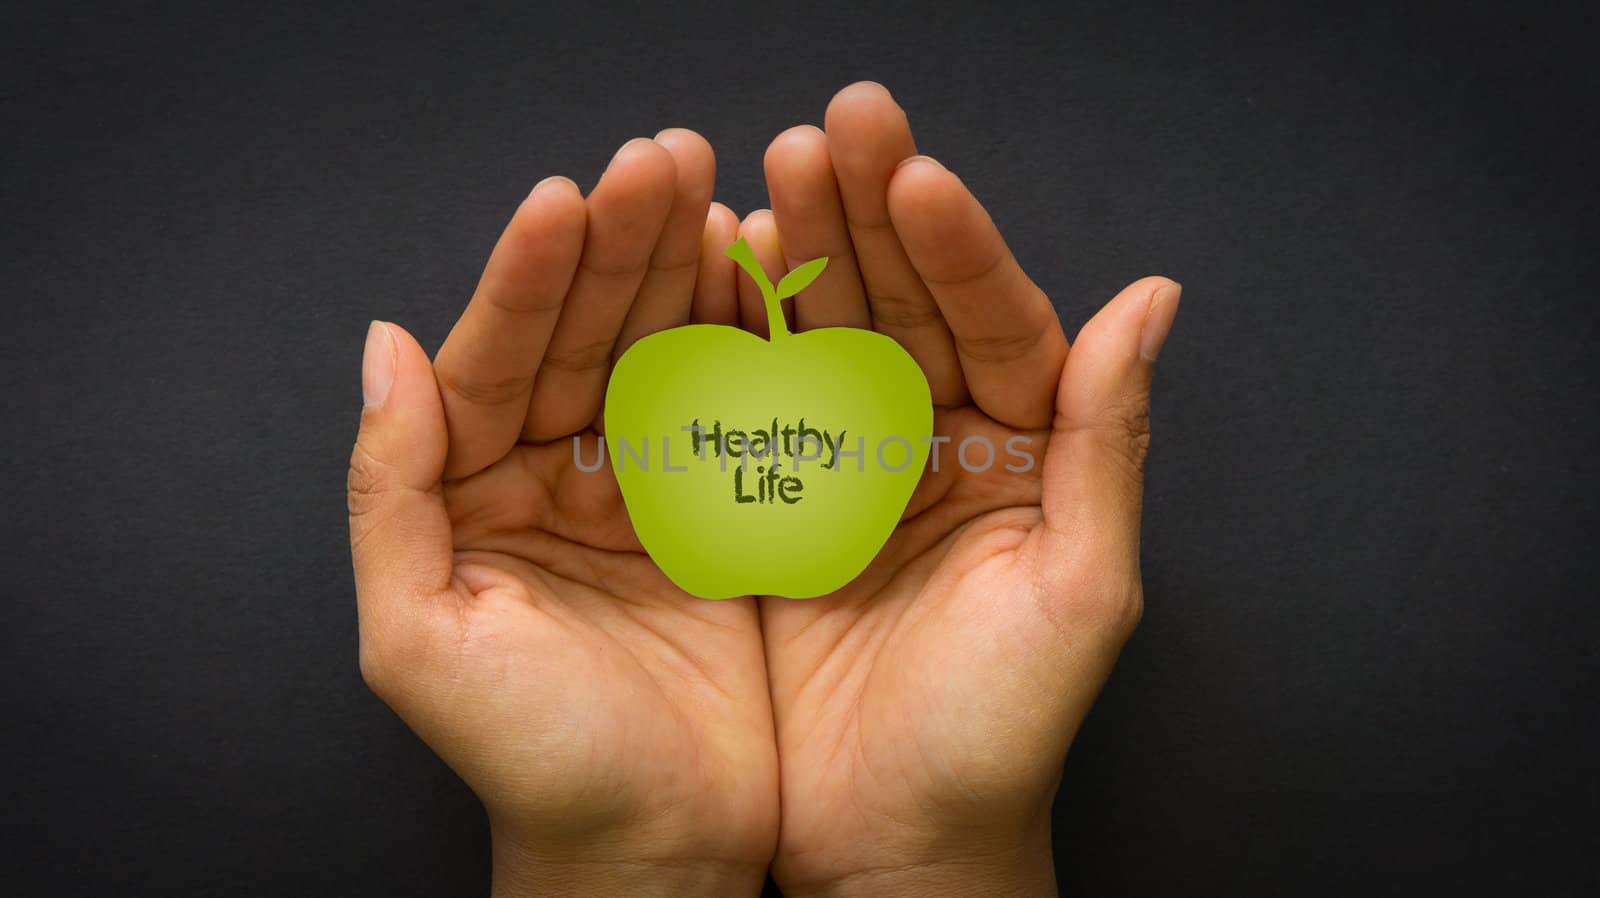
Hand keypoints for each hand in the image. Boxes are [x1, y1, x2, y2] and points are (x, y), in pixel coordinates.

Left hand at [346, 133, 776, 895]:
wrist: (656, 849)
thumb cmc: (535, 763)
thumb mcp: (422, 639)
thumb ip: (390, 492)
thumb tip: (383, 349)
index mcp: (475, 494)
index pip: (492, 359)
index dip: (529, 277)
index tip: (569, 199)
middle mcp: (556, 476)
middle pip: (584, 336)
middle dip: (621, 246)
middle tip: (664, 161)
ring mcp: (645, 488)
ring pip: (662, 353)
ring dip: (687, 270)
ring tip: (719, 192)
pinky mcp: (725, 513)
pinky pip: (736, 409)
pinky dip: (752, 343)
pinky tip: (763, 278)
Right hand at [750, 83, 1180, 895]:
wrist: (891, 846)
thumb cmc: (999, 740)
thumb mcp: (1079, 594)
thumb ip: (1111, 445)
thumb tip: (1151, 299)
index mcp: (1024, 456)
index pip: (998, 322)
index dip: (958, 247)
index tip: (915, 175)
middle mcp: (939, 446)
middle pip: (902, 309)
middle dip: (867, 217)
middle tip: (829, 129)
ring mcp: (850, 473)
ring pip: (821, 341)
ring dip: (795, 260)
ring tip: (758, 179)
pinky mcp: (771, 511)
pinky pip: (749, 409)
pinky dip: (725, 344)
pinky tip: (705, 279)